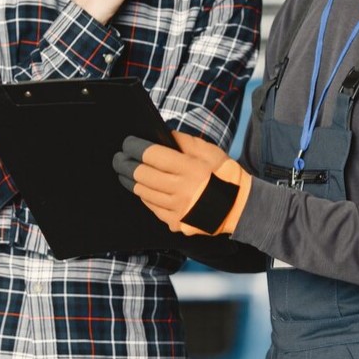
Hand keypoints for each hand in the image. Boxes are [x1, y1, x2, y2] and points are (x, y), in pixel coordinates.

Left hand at [112, 131, 250, 235]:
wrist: (239, 208)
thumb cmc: (225, 175)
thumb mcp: (210, 151)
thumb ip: (185, 142)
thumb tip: (161, 134)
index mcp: (190, 169)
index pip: (152, 155)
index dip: (135, 147)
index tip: (127, 143)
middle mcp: (181, 191)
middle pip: (142, 175)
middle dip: (126, 164)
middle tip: (118, 158)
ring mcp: (177, 210)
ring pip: (143, 193)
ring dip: (132, 181)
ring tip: (127, 172)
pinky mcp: (175, 223)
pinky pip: (152, 207)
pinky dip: (145, 196)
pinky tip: (143, 188)